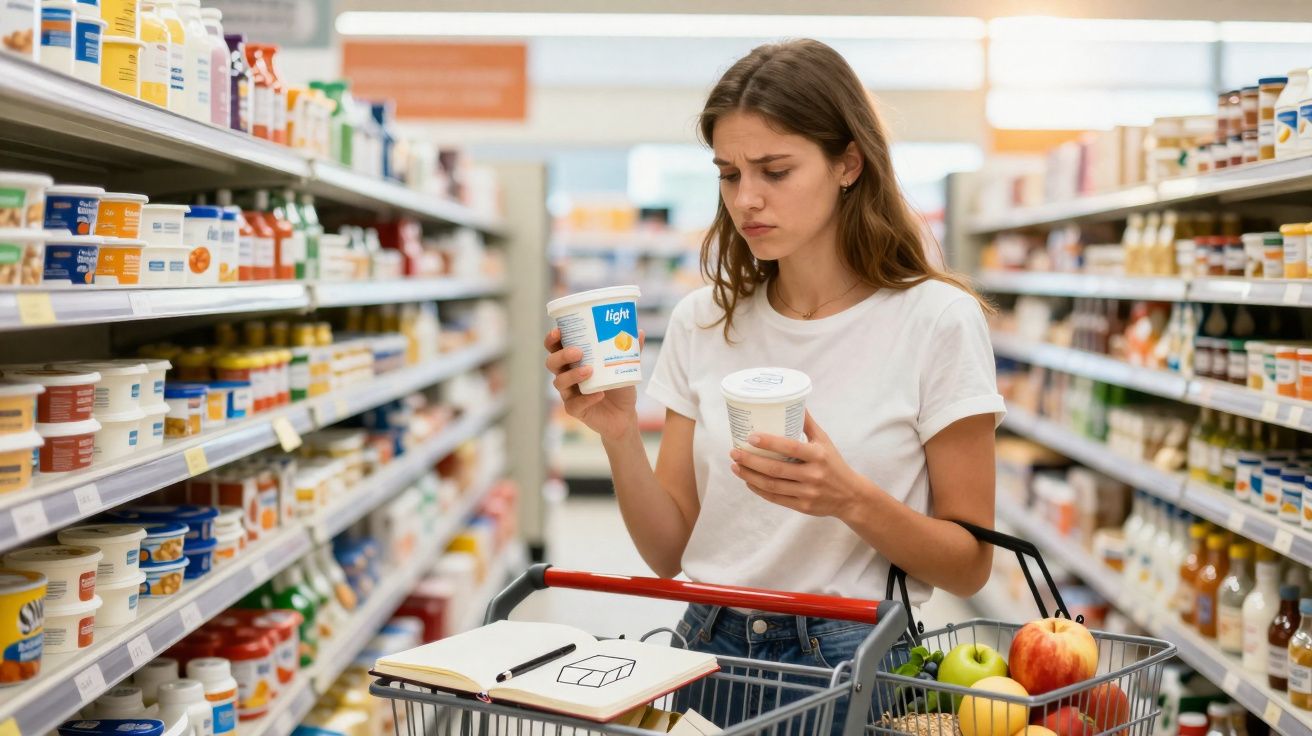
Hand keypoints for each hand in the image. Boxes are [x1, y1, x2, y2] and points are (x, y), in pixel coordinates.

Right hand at [543, 327, 645, 440]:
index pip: (555, 347)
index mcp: (573, 360)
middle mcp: (567, 375)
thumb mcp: (625, 365)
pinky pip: (574, 404)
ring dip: (572, 375)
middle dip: (562, 355)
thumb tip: (639, 332)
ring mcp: (569, 393)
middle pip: (552, 362)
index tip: (559, 331)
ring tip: (589, 371)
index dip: (552, 339)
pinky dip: (586, 399)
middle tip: (578, 352)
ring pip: (559, 382)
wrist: (624, 414)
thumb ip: (630, 349)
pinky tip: (599, 394)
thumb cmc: (619, 386)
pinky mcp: (575, 409)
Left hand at [729, 411, 872, 517]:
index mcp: (818, 455)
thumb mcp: (825, 441)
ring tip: (735, 466)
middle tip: (734, 451)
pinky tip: (748, 481)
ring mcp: (807, 492)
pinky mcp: (802, 507)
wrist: (851, 496)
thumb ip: (808, 423)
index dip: (769, 443)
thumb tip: (794, 401)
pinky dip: (759, 490)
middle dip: (751, 460)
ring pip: (772, 485)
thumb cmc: (834, 464)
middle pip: (775, 469)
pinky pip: (776, 499)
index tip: (750, 437)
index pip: (790, 447)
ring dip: (750, 476)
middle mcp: (813, 475)